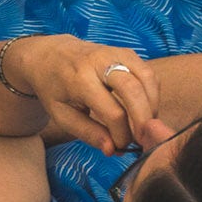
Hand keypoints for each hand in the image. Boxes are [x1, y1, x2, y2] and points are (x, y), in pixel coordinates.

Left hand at [7, 34, 159, 153]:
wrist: (49, 55)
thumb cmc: (54, 88)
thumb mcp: (60, 114)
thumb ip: (86, 132)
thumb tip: (112, 150)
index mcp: (79, 79)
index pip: (113, 112)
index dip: (122, 134)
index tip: (120, 146)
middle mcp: (99, 62)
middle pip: (134, 91)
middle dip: (144, 120)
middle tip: (143, 139)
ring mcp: (115, 53)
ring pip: (147, 79)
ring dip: (152, 106)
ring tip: (145, 125)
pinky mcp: (126, 52)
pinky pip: (148, 74)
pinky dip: (152, 93)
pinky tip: (143, 109)